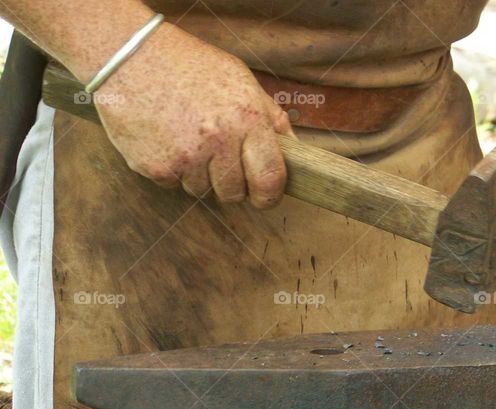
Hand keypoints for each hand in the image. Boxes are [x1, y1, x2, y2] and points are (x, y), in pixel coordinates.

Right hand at [94, 24, 294, 207]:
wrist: (130, 56)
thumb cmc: (191, 66)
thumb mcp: (241, 81)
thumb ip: (271, 117)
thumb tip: (295, 150)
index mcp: (247, 120)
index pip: (270, 177)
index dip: (270, 195)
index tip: (265, 196)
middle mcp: (218, 141)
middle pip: (235, 193)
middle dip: (232, 185)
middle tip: (220, 162)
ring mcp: (185, 157)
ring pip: (202, 191)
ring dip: (199, 175)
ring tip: (188, 140)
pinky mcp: (155, 166)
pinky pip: (172, 184)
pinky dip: (171, 170)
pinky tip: (166, 140)